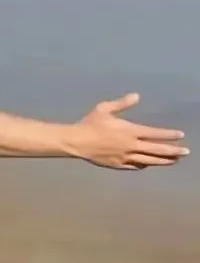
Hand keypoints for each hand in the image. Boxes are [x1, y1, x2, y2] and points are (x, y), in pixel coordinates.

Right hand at [69, 93, 188, 169]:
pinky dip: (146, 165)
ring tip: (175, 160)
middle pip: (157, 149)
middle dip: (173, 151)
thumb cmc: (90, 124)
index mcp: (129, 131)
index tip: (180, 135)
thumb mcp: (104, 109)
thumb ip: (121, 103)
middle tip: (186, 152)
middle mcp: (131, 145)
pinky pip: (136, 166)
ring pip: (150, 160)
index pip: (155, 133)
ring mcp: (125, 157)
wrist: (76, 142)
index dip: (169, 135)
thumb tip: (137, 96)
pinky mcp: (118, 165)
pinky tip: (151, 164)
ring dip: (164, 160)